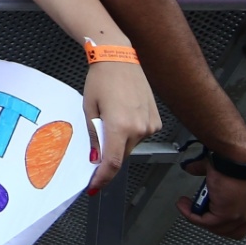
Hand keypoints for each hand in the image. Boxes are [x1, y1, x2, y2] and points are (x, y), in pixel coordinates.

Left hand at [80, 61, 161, 191]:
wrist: (119, 58)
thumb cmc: (101, 80)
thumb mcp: (89, 109)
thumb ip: (94, 136)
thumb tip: (95, 158)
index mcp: (119, 127)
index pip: (112, 163)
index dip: (103, 178)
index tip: (95, 186)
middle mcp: (139, 129)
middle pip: (122, 155)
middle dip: (108, 155)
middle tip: (96, 144)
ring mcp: (150, 125)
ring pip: (131, 146)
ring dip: (120, 141)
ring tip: (110, 118)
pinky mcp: (156, 120)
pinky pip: (140, 135)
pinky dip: (130, 132)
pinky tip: (123, 115)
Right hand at [175, 154, 245, 238]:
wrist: (236, 159)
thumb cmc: (236, 162)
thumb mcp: (223, 173)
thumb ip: (206, 173)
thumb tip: (193, 169)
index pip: (239, 225)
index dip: (222, 222)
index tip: (208, 213)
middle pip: (227, 231)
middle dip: (210, 223)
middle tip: (197, 212)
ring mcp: (238, 218)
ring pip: (214, 228)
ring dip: (197, 218)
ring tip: (187, 206)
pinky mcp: (225, 216)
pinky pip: (203, 222)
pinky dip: (191, 215)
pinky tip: (184, 206)